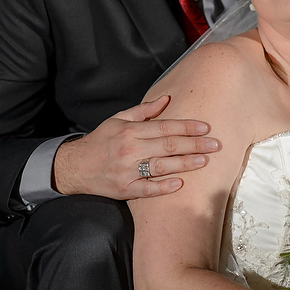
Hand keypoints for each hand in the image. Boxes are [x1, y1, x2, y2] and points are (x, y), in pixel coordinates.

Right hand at [52, 95, 219, 199]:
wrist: (75, 166)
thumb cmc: (100, 141)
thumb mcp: (118, 120)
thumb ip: (143, 111)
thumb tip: (166, 99)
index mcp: (129, 131)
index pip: (164, 127)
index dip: (186, 126)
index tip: (205, 127)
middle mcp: (130, 149)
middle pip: (167, 146)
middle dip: (194, 144)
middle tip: (215, 145)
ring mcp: (127, 171)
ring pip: (161, 166)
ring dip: (185, 164)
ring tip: (204, 161)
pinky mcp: (125, 189)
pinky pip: (148, 189)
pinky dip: (164, 186)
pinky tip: (180, 184)